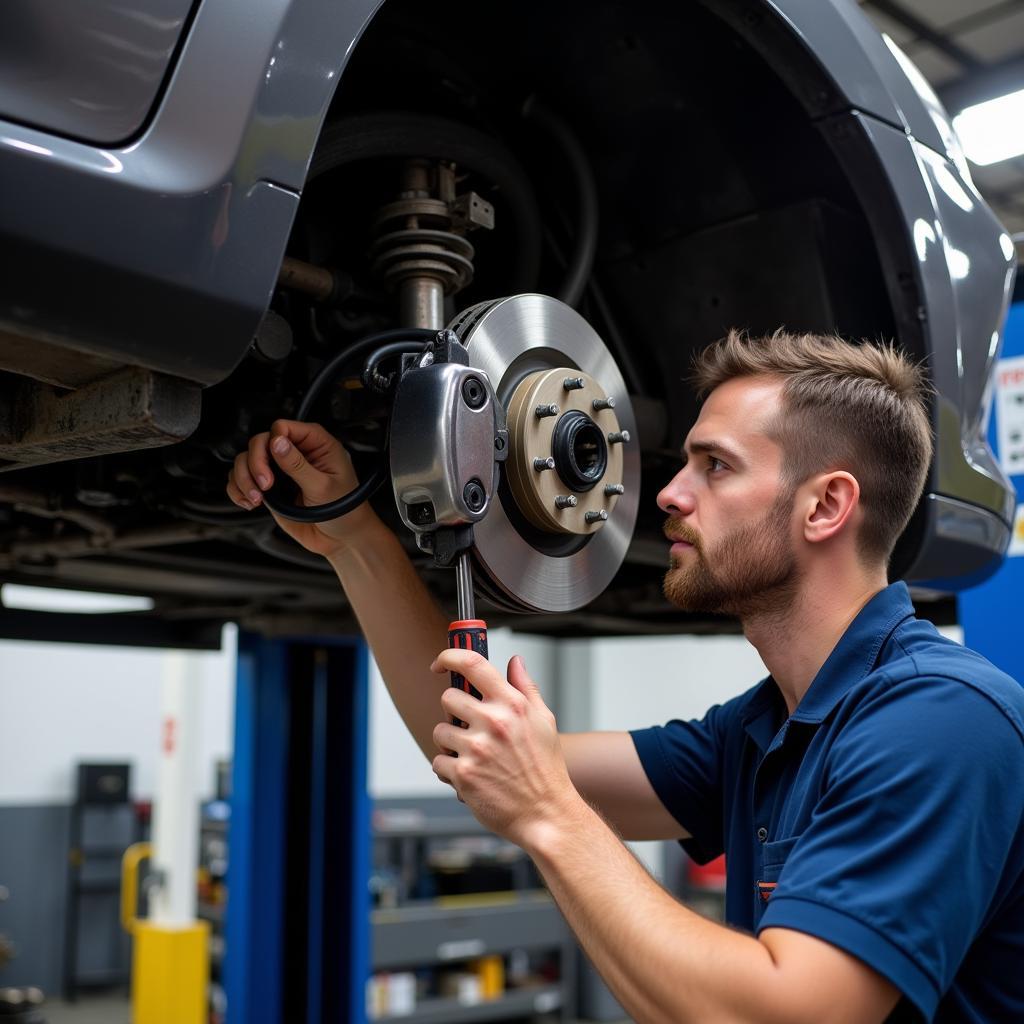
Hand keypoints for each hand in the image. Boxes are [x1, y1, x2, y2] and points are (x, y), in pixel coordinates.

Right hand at [226, 419, 379, 556]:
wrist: (341, 538)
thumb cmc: (344, 510)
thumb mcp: (323, 486)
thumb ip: (298, 465)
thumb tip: (277, 442)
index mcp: (316, 443)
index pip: (282, 427)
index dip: (271, 443)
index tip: (273, 466)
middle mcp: (296, 452)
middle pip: (259, 442)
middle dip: (255, 464)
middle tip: (265, 486)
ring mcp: (280, 470)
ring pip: (245, 460)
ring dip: (243, 478)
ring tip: (256, 499)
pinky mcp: (269, 488)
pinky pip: (241, 480)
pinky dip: (238, 490)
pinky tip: (249, 503)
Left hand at [429, 651, 582, 848]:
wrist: (546, 814)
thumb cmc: (546, 769)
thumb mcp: (544, 721)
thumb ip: (526, 688)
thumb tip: (515, 661)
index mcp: (512, 704)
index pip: (473, 664)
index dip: (450, 657)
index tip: (441, 663)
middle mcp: (494, 722)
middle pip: (448, 698)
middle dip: (454, 713)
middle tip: (470, 728)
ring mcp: (477, 748)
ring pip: (440, 731)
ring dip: (450, 743)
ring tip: (473, 756)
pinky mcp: (464, 774)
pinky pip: (438, 761)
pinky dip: (449, 770)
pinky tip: (470, 775)